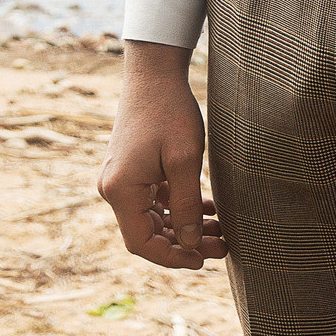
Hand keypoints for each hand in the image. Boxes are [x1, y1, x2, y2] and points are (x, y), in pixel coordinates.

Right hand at [96, 41, 224, 268]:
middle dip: (184, 243)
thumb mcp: (185, 160)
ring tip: (221, 230)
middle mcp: (113, 189)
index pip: (142, 242)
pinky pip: (153, 200)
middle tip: (222, 246)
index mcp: (121, 191)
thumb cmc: (170, 112)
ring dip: (184, 226)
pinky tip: (207, 208)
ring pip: (152, 218)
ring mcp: (121, 179)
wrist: (153, 74)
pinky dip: (178, 207)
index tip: (202, 261)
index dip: (172, 257)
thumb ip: (186, 205)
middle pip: (147, 233)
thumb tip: (191, 243)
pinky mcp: (132, 170)